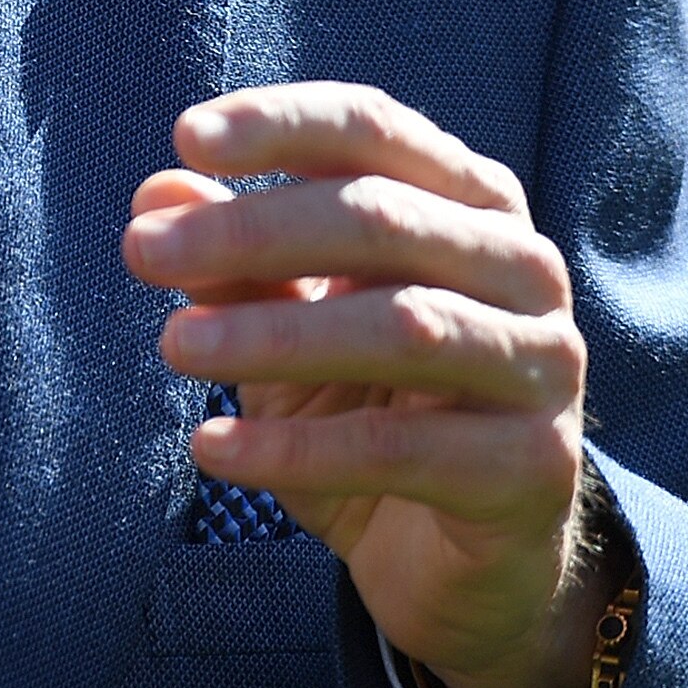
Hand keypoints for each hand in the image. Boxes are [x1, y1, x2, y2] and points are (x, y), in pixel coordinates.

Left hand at [126, 82, 603, 687]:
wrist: (453, 564)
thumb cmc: (367, 411)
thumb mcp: (290, 328)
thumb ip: (237, 261)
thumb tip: (156, 196)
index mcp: (473, 205)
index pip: (379, 131)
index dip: (284, 124)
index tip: (185, 136)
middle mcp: (524, 270)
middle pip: (384, 218)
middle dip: (252, 228)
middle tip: (144, 252)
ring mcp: (543, 367)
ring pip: (403, 326)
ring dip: (272, 333)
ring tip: (172, 346)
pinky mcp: (533, 468)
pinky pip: (399, 447)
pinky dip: (294, 448)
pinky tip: (210, 449)